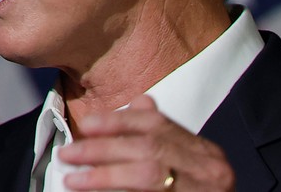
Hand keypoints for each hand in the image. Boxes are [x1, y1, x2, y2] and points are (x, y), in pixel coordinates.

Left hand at [57, 94, 234, 190]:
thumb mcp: (192, 166)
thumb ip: (167, 137)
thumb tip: (139, 103)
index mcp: (207, 154)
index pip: (160, 126)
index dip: (121, 122)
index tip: (88, 125)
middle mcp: (209, 171)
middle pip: (150, 148)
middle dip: (105, 147)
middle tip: (71, 152)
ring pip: (148, 174)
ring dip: (105, 174)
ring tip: (73, 177)